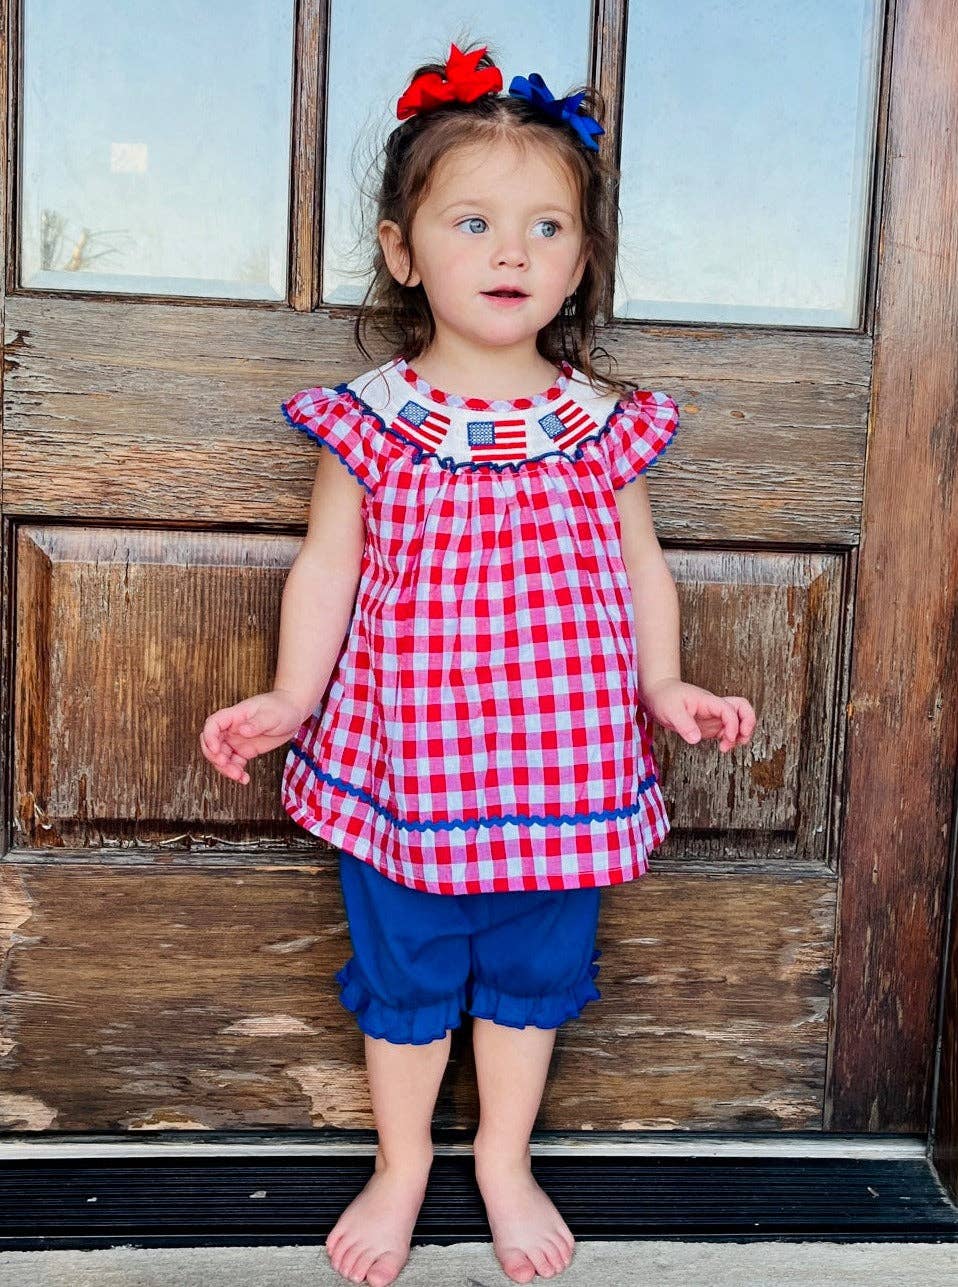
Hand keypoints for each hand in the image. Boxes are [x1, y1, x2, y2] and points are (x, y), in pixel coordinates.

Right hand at [200, 689, 310, 784]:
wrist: (293, 713)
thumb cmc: (282, 708)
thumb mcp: (272, 715)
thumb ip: (256, 723)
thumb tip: (242, 730)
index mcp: (234, 715)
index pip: (213, 724)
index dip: (209, 737)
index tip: (216, 750)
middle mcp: (232, 729)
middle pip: (212, 744)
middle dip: (215, 757)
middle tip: (226, 765)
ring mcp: (237, 741)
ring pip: (222, 757)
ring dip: (225, 769)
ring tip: (239, 776)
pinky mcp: (245, 751)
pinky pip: (234, 764)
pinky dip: (236, 773)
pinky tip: (244, 779)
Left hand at [641, 679, 755, 752]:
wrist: (658, 694)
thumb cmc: (665, 697)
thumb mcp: (670, 710)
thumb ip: (684, 724)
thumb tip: (696, 739)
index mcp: (708, 701)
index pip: (729, 709)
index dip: (733, 724)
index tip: (728, 739)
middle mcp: (714, 707)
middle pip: (742, 708)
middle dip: (748, 723)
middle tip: (741, 739)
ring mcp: (713, 716)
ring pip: (738, 720)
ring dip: (740, 733)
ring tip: (729, 747)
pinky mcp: (710, 725)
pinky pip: (727, 730)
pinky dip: (731, 739)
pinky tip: (723, 746)